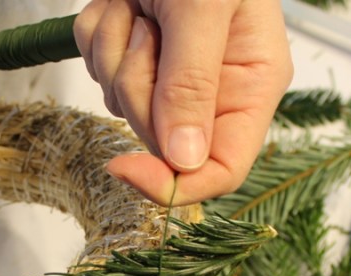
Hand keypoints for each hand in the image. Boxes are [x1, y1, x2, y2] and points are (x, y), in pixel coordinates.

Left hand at [74, 0, 292, 205]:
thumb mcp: (203, 7)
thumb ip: (194, 82)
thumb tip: (186, 160)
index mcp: (252, 82)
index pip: (222, 169)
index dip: (174, 183)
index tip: (126, 167)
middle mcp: (215, 87)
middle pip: (160, 139)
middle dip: (137, 86)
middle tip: (145, 28)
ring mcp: (172, 72)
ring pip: (122, 101)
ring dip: (115, 50)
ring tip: (138, 3)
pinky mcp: (137, 52)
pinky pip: (98, 66)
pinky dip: (99, 31)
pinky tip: (123, 0)